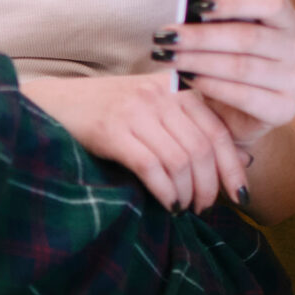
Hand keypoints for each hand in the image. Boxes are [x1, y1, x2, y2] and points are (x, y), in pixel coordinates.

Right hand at [19, 71, 254, 211]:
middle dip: (210, 186)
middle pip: (202, 148)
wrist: (52, 102)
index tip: (239, 194)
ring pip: (180, 160)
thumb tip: (241, 159)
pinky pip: (152, 167)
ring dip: (187, 192)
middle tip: (204, 207)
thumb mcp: (151, 109)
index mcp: (175, 87)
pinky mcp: (112, 130)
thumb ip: (189, 127)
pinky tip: (167, 203)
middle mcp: (159, 94)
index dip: (233, 166)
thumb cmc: (106, 111)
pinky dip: (165, 191)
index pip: (218, 130)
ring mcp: (135, 110)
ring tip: (184, 206)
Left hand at [153, 0, 294, 149]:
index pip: (270, 3)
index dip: (234, 2)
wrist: (238, 109)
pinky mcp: (284, 109)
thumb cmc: (226, 58)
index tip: (196, 5)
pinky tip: (186, 79)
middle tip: (166, 37)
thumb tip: (191, 9)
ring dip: (198, 61)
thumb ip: (216, 18)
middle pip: (248, 38)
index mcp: (288, 18)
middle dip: (202, 37)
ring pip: (242, 67)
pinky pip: (244, 96)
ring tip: (168, 57)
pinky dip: (211, 86)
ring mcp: (294, 81)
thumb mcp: (223, 33)